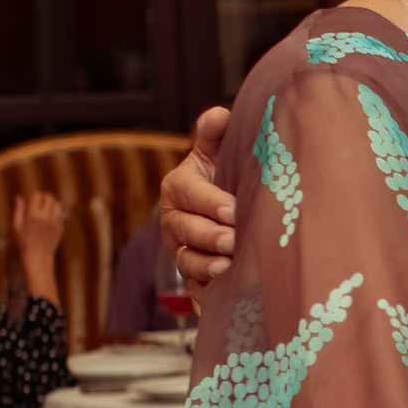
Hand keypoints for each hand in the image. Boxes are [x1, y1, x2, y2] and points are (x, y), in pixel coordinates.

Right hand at [12, 187, 64, 285]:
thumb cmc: (24, 241)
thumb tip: (19, 197)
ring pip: (57, 205)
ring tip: (47, 211)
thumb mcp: (17, 225)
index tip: (33, 200)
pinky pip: (60, 216)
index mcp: (32, 215)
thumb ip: (18, 210)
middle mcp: (45, 217)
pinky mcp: (60, 228)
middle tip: (41, 203)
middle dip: (45, 198)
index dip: (35, 196)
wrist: (37, 256)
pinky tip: (49, 223)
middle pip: (50, 197)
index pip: (38, 195)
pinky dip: (55, 216)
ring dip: (52, 205)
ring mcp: (54, 222)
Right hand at [160, 108, 236, 297]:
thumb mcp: (217, 153)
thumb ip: (215, 134)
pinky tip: (225, 292)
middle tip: (233, 242)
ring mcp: (180, 250)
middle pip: (186, 231)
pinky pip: (194, 288)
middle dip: (209, 237)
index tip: (233, 210)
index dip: (210, 203)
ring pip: (186, 261)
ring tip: (227, 268)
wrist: (223, 212)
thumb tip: (221, 115)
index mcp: (178, 187)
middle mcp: (173, 221)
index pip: (191, 194)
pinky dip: (207, 292)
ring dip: (205, 266)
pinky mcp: (191, 277)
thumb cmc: (224, 177)